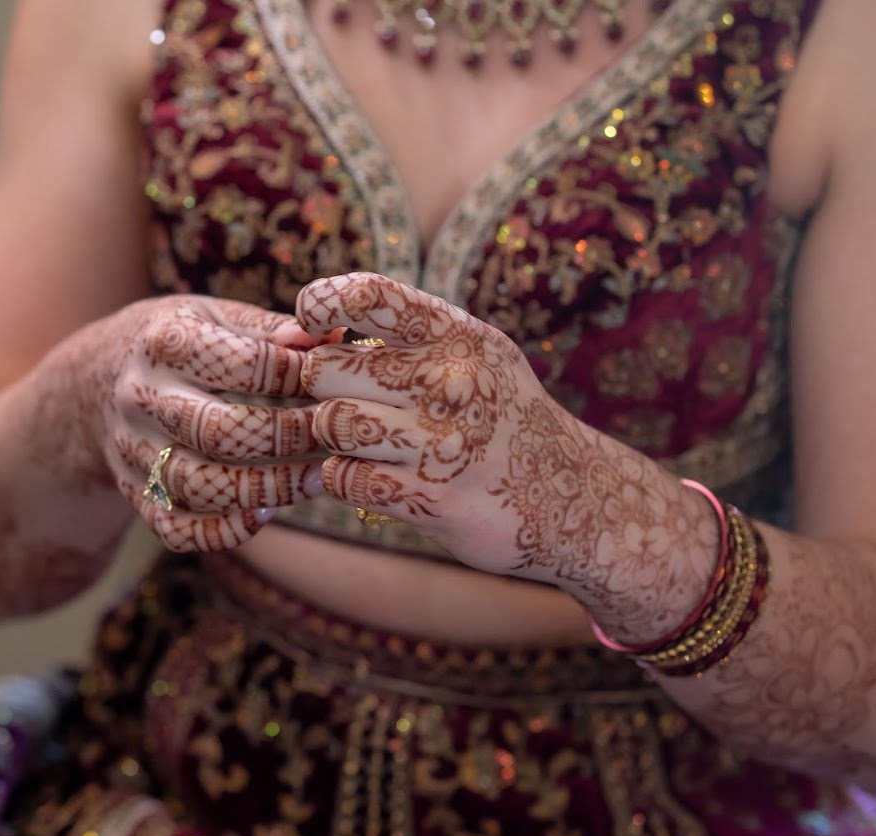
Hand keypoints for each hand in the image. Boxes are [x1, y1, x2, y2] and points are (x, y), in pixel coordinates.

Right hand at [104, 296, 324, 551]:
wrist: (91, 377)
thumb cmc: (175, 340)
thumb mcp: (210, 315)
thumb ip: (268, 329)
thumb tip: (330, 338)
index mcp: (167, 341)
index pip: (244, 365)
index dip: (300, 376)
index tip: (337, 382)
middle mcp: (142, 396)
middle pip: (220, 431)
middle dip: (290, 438)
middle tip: (337, 435)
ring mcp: (133, 448)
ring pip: (200, 485)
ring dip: (268, 489)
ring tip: (318, 478)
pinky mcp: (132, 490)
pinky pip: (174, 528)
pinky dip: (222, 531)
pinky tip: (264, 514)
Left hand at [296, 273, 716, 623]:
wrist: (572, 497)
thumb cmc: (501, 415)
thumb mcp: (474, 354)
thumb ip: (404, 334)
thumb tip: (303, 331)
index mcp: (458, 336)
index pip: (368, 296)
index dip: (321, 302)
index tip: (312, 325)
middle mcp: (450, 383)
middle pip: (327, 370)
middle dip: (322, 388)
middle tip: (348, 402)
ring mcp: (442, 444)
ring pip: (331, 425)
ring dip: (332, 439)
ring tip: (361, 443)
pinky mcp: (432, 499)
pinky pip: (344, 479)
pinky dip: (344, 480)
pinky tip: (372, 478)